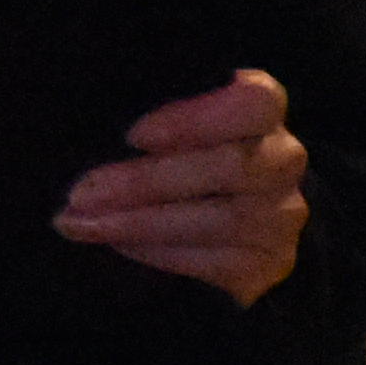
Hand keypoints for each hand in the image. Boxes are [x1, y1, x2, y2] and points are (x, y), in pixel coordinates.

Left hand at [57, 69, 305, 305]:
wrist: (232, 214)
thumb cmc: (182, 151)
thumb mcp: (170, 123)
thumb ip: (153, 122)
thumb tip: (89, 133)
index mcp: (263, 109)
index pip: (254, 102)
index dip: (196, 119)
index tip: (134, 136)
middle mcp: (284, 159)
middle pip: (231, 167)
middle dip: (146, 182)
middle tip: (81, 192)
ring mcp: (283, 214)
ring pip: (223, 220)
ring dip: (141, 223)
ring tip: (82, 223)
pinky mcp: (269, 262)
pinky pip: (218, 262)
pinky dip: (159, 253)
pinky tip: (117, 243)